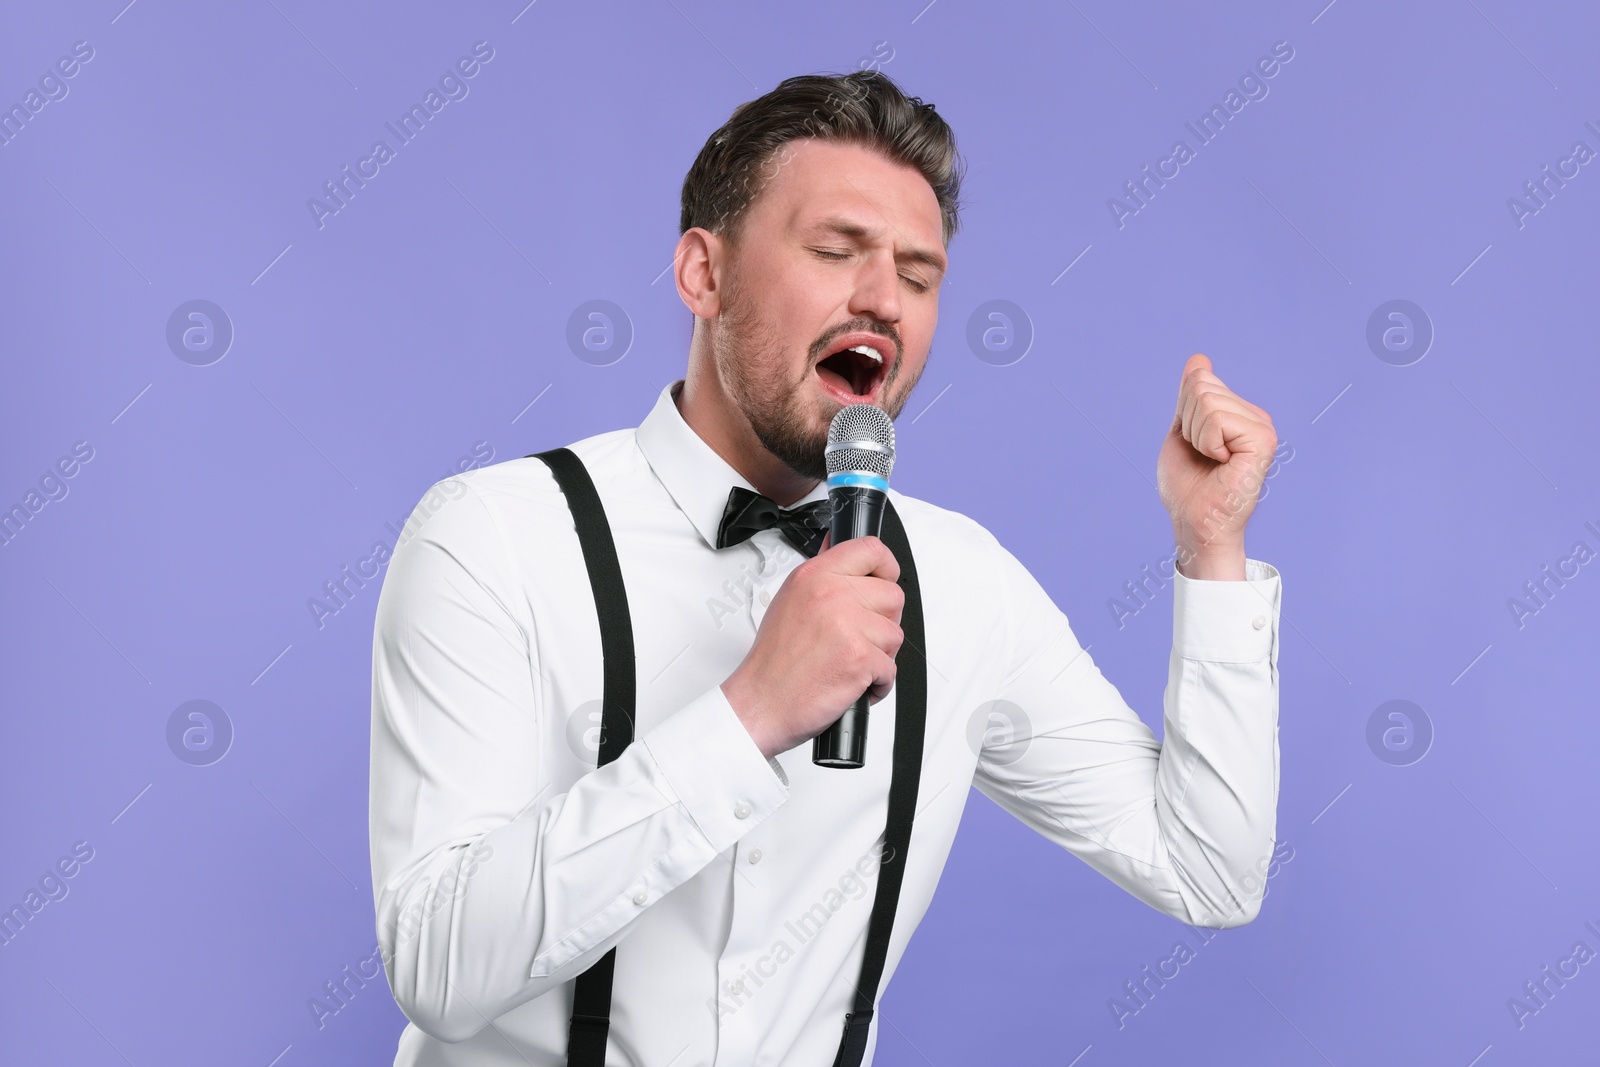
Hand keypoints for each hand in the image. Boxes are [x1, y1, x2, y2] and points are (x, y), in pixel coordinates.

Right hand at [721, 533, 904, 758]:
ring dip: (880, 655)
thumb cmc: (774, 660)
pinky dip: (878, 683)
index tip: (884, 580)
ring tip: (851, 662)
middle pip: (892, 595)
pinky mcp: (860, 658)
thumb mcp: (790, 600)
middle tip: (860, 637)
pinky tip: (854, 682)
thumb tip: (838, 549)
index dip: (886, 567)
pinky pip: (891, 668)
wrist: (762, 702)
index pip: (871, 550)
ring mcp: (848, 626)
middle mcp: (832, 596)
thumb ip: (821, 576)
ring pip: (895, 634)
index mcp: (815, 576)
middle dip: (883, 621)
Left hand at [1156, 354, 1276, 579]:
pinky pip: (1217, 419)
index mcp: (1239, 414)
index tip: (1196, 445)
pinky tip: (1222, 463)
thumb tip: (1200, 359)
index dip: (1184, 413)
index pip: (1200, 380)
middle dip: (1188, 423)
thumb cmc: (1187, 486)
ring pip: (1208, 401)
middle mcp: (1255, 417)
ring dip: (1196, 435)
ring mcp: (1262, 428)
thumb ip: (1191, 397)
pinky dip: (1207, 443)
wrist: (1194, 522)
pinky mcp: (1262, 441)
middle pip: (1202, 386)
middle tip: (1203, 456)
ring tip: (1212, 461)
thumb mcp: (1183, 431)